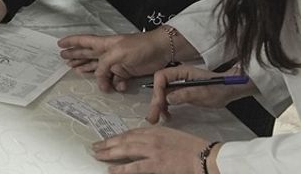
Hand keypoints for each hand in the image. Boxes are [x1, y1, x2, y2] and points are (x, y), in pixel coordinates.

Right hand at [57, 28, 171, 91]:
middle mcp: (108, 53)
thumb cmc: (139, 47)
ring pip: (99, 68)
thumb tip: (98, 78)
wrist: (162, 51)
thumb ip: (103, 65)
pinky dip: (114, 84)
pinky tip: (114, 87)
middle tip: (64, 59)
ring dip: (89, 70)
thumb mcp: (118, 53)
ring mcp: (117, 63)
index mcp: (105, 44)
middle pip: (88, 54)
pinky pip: (115, 80)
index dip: (71, 42)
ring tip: (77, 71)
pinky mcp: (127, 72)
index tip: (59, 44)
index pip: (84, 42)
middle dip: (76, 56)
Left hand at [92, 126, 212, 173]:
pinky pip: (134, 167)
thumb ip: (158, 138)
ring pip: (125, 149)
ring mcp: (153, 150)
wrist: (205, 156)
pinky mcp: (156, 164)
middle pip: (125, 139)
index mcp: (157, 131)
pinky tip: (111, 170)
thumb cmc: (193, 148)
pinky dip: (121, 168)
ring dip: (109, 152)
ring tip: (97, 154)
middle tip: (95, 146)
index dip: (118, 136)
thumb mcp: (173, 137)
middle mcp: (152, 137)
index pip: (132, 132)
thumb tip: (145, 143)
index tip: (108, 139)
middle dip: (108, 142)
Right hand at [147, 65, 257, 124]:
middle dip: (155, 102)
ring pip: (162, 94)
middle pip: (160, 87)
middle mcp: (178, 77)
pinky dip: (165, 108)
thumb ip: (186, 94)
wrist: (230, 90)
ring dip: (158, 106)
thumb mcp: (204, 92)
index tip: (159, 104)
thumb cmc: (220, 88)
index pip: (161, 77)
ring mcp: (179, 85)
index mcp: (182, 72)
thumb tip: (167, 99)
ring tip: (158, 119)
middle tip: (152, 118)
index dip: (157, 90)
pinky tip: (167, 116)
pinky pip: (168, 99)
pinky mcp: (181, 93)